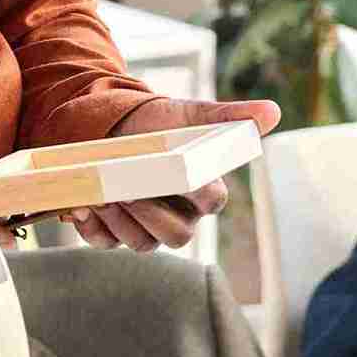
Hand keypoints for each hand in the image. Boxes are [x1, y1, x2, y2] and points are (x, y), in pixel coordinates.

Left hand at [66, 97, 280, 253]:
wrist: (114, 123)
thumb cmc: (160, 122)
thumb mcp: (192, 114)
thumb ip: (231, 115)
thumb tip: (273, 111)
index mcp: (203, 192)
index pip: (212, 202)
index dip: (198, 193)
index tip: (180, 176)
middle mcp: (179, 217)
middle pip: (176, 236)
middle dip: (151, 216)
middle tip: (129, 191)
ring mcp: (146, 228)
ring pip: (141, 244)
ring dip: (121, 222)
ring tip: (105, 196)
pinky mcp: (114, 232)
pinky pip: (106, 242)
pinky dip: (93, 226)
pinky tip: (83, 205)